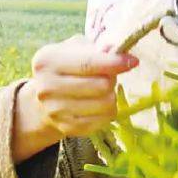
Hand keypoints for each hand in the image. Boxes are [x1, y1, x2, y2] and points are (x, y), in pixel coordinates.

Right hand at [16, 35, 138, 144]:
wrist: (44, 102)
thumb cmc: (65, 69)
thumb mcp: (74, 50)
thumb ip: (95, 48)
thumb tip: (115, 50)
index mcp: (47, 61)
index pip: (88, 63)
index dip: (114, 62)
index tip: (133, 61)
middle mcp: (47, 87)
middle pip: (100, 85)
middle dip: (112, 79)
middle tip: (108, 76)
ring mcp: (55, 111)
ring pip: (105, 104)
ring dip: (111, 95)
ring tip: (103, 91)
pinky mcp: (67, 128)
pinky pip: (103, 120)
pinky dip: (107, 111)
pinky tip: (99, 105)